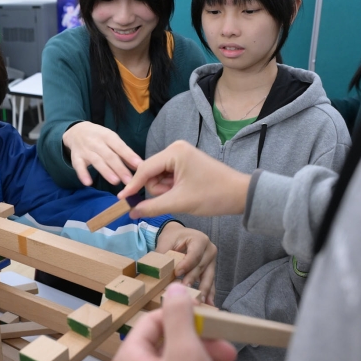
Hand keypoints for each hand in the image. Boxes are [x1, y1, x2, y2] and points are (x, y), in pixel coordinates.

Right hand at [62, 122, 141, 186]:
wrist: (76, 131)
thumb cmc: (99, 137)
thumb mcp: (112, 140)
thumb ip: (124, 153)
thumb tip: (139, 166)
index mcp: (108, 136)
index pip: (119, 146)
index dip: (129, 156)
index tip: (139, 165)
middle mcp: (96, 142)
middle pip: (109, 156)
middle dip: (120, 168)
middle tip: (129, 180)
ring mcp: (85, 150)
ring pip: (97, 161)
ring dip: (106, 171)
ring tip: (115, 181)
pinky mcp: (76, 158)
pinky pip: (78, 166)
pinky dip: (82, 174)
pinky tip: (88, 183)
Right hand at [119, 140, 250, 218]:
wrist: (240, 194)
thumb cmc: (213, 195)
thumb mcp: (180, 202)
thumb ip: (152, 207)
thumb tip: (131, 212)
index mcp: (174, 152)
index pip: (144, 169)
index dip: (132, 186)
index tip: (121, 199)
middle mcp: (175, 148)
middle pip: (150, 173)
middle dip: (158, 189)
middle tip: (175, 197)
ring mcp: (180, 154)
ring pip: (157, 176)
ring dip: (165, 190)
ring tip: (182, 195)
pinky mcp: (184, 161)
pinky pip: (167, 176)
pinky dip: (171, 187)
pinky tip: (183, 192)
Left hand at [156, 223, 216, 303]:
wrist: (179, 235)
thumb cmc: (172, 238)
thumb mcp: (166, 242)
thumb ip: (163, 254)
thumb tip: (156, 270)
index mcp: (200, 239)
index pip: (194, 255)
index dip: (186, 265)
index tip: (177, 274)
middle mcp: (209, 249)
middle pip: (201, 267)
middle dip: (192, 280)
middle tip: (184, 291)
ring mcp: (212, 261)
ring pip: (208, 277)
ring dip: (203, 290)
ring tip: (198, 302)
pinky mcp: (211, 270)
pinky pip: (211, 282)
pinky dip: (209, 293)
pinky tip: (208, 304)